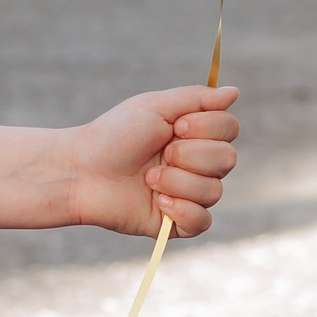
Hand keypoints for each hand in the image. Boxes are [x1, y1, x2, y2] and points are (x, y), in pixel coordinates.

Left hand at [66, 85, 238, 239]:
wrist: (82, 170)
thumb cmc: (114, 135)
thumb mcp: (154, 106)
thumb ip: (196, 99)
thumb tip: (234, 92)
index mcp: (193, 134)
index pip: (230, 128)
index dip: (208, 127)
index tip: (176, 126)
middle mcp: (197, 164)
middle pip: (228, 159)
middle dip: (191, 154)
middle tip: (161, 153)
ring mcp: (188, 194)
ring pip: (214, 191)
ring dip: (177, 181)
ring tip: (148, 178)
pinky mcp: (177, 224)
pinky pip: (203, 221)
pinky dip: (181, 210)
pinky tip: (158, 201)